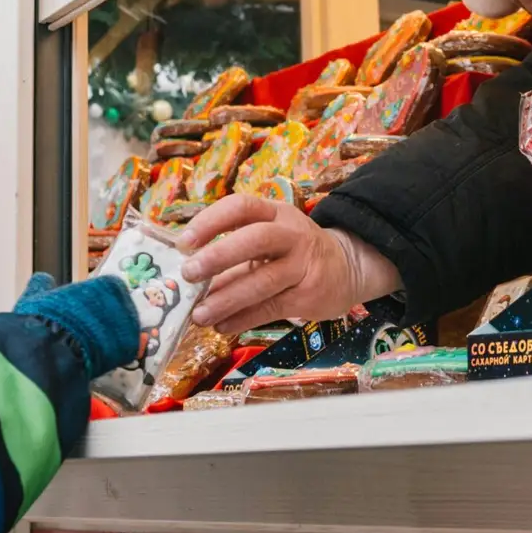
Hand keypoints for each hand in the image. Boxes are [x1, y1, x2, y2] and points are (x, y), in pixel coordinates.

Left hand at [178, 195, 401, 333]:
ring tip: (199, 315)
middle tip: (189, 274)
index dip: (211, 221)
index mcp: (275, 213)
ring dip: (226, 299)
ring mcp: (303, 264)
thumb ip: (232, 252)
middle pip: (255, 239)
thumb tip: (189, 276)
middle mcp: (291, 234)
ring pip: (262, 280)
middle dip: (218, 256)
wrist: (348, 267)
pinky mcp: (309, 294)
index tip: (184, 242)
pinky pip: (271, 307)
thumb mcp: (269, 239)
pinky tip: (223, 325)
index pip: (241, 207)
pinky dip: (243, 318)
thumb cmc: (294, 251)